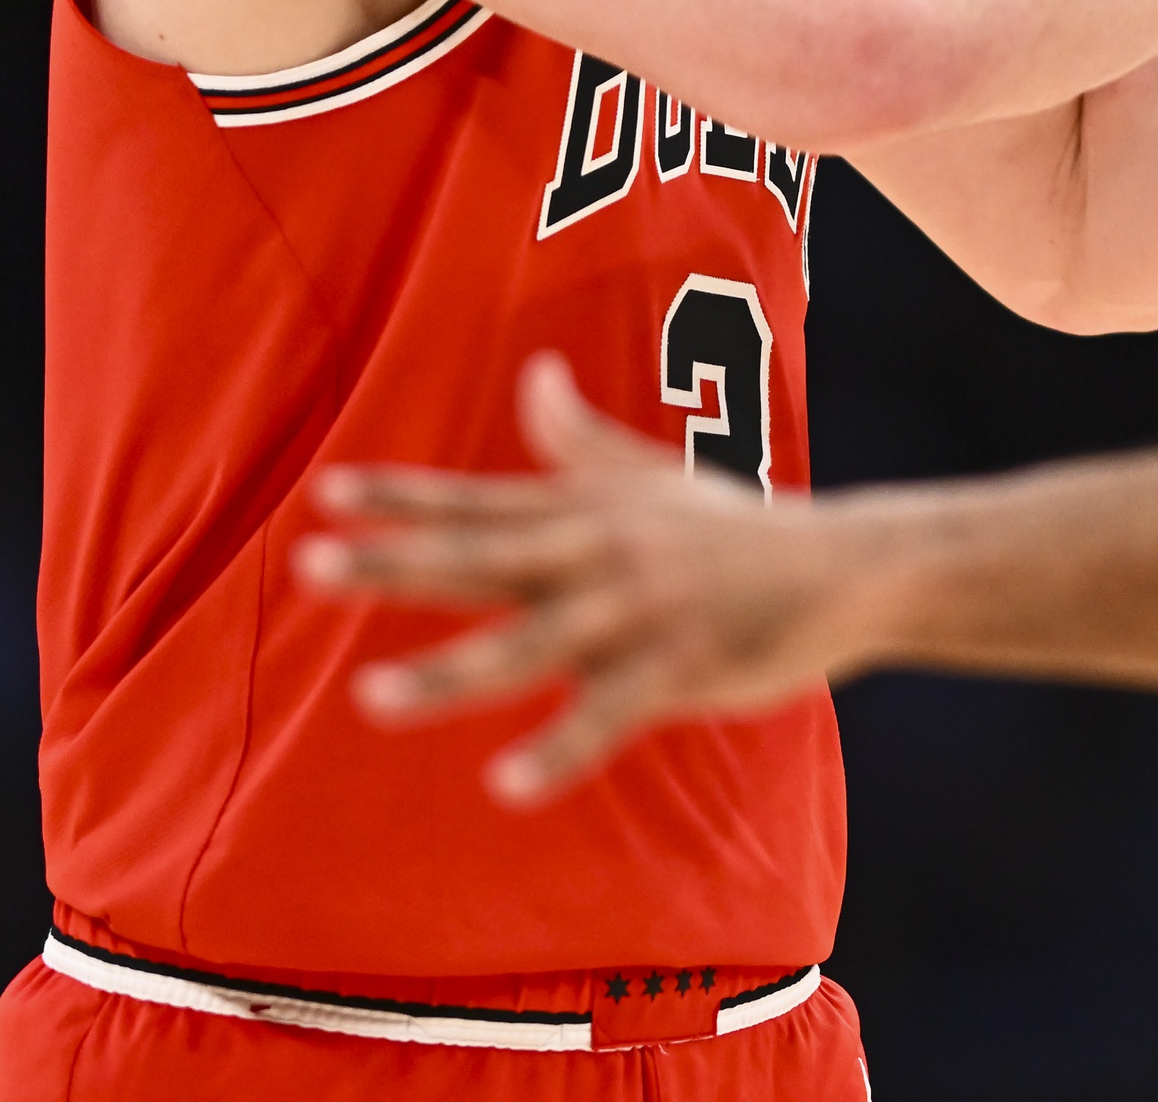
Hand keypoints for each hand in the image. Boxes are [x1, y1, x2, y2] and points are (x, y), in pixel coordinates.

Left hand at [296, 354, 879, 805]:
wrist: (848, 566)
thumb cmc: (738, 530)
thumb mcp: (654, 476)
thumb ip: (581, 441)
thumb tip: (535, 375)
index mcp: (590, 512)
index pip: (480, 502)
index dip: (403, 499)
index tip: (325, 497)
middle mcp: (602, 552)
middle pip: (482, 558)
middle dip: (396, 563)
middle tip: (309, 564)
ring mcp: (640, 609)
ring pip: (530, 644)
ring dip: (448, 672)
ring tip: (370, 697)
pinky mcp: (683, 665)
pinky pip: (610, 714)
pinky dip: (560, 748)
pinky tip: (506, 783)